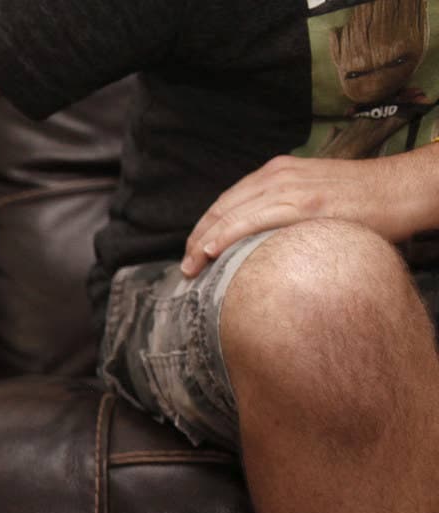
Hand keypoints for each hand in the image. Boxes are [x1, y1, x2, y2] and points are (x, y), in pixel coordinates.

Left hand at [181, 153, 418, 276]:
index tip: (192, 252)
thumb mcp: (313, 197)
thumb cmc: (362, 201)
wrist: (401, 190)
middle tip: (184, 267)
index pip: (228, 201)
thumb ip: (284, 211)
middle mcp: (279, 174)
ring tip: (190, 268)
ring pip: (231, 213)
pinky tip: (211, 251)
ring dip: (204, 242)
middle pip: (222, 207)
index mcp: (278, 171)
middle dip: (197, 238)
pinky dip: (227, 235)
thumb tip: (259, 243)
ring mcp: (291, 187)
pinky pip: (254, 219)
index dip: (204, 227)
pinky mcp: (305, 203)